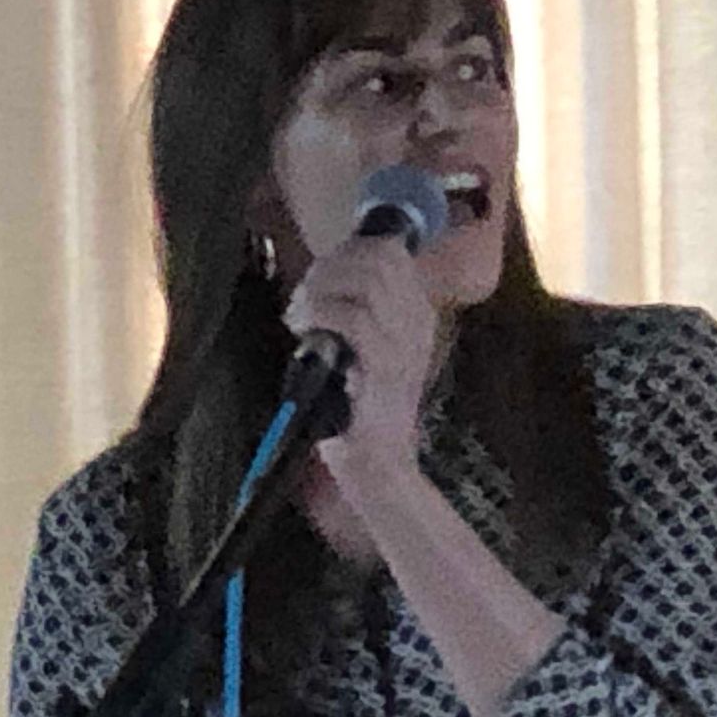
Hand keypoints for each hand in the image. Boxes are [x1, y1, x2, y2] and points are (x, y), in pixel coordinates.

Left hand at [284, 236, 438, 499]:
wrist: (375, 465)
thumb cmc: (356, 404)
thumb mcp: (362, 344)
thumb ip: (355, 305)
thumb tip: (328, 266)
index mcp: (416, 313)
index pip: (389, 252)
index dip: (345, 252)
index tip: (318, 275)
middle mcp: (417, 324)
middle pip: (378, 259)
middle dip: (330, 267)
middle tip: (304, 295)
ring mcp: (405, 346)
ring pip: (366, 283)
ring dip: (321, 290)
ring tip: (299, 314)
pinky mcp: (385, 369)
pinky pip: (354, 320)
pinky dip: (320, 314)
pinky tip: (301, 328)